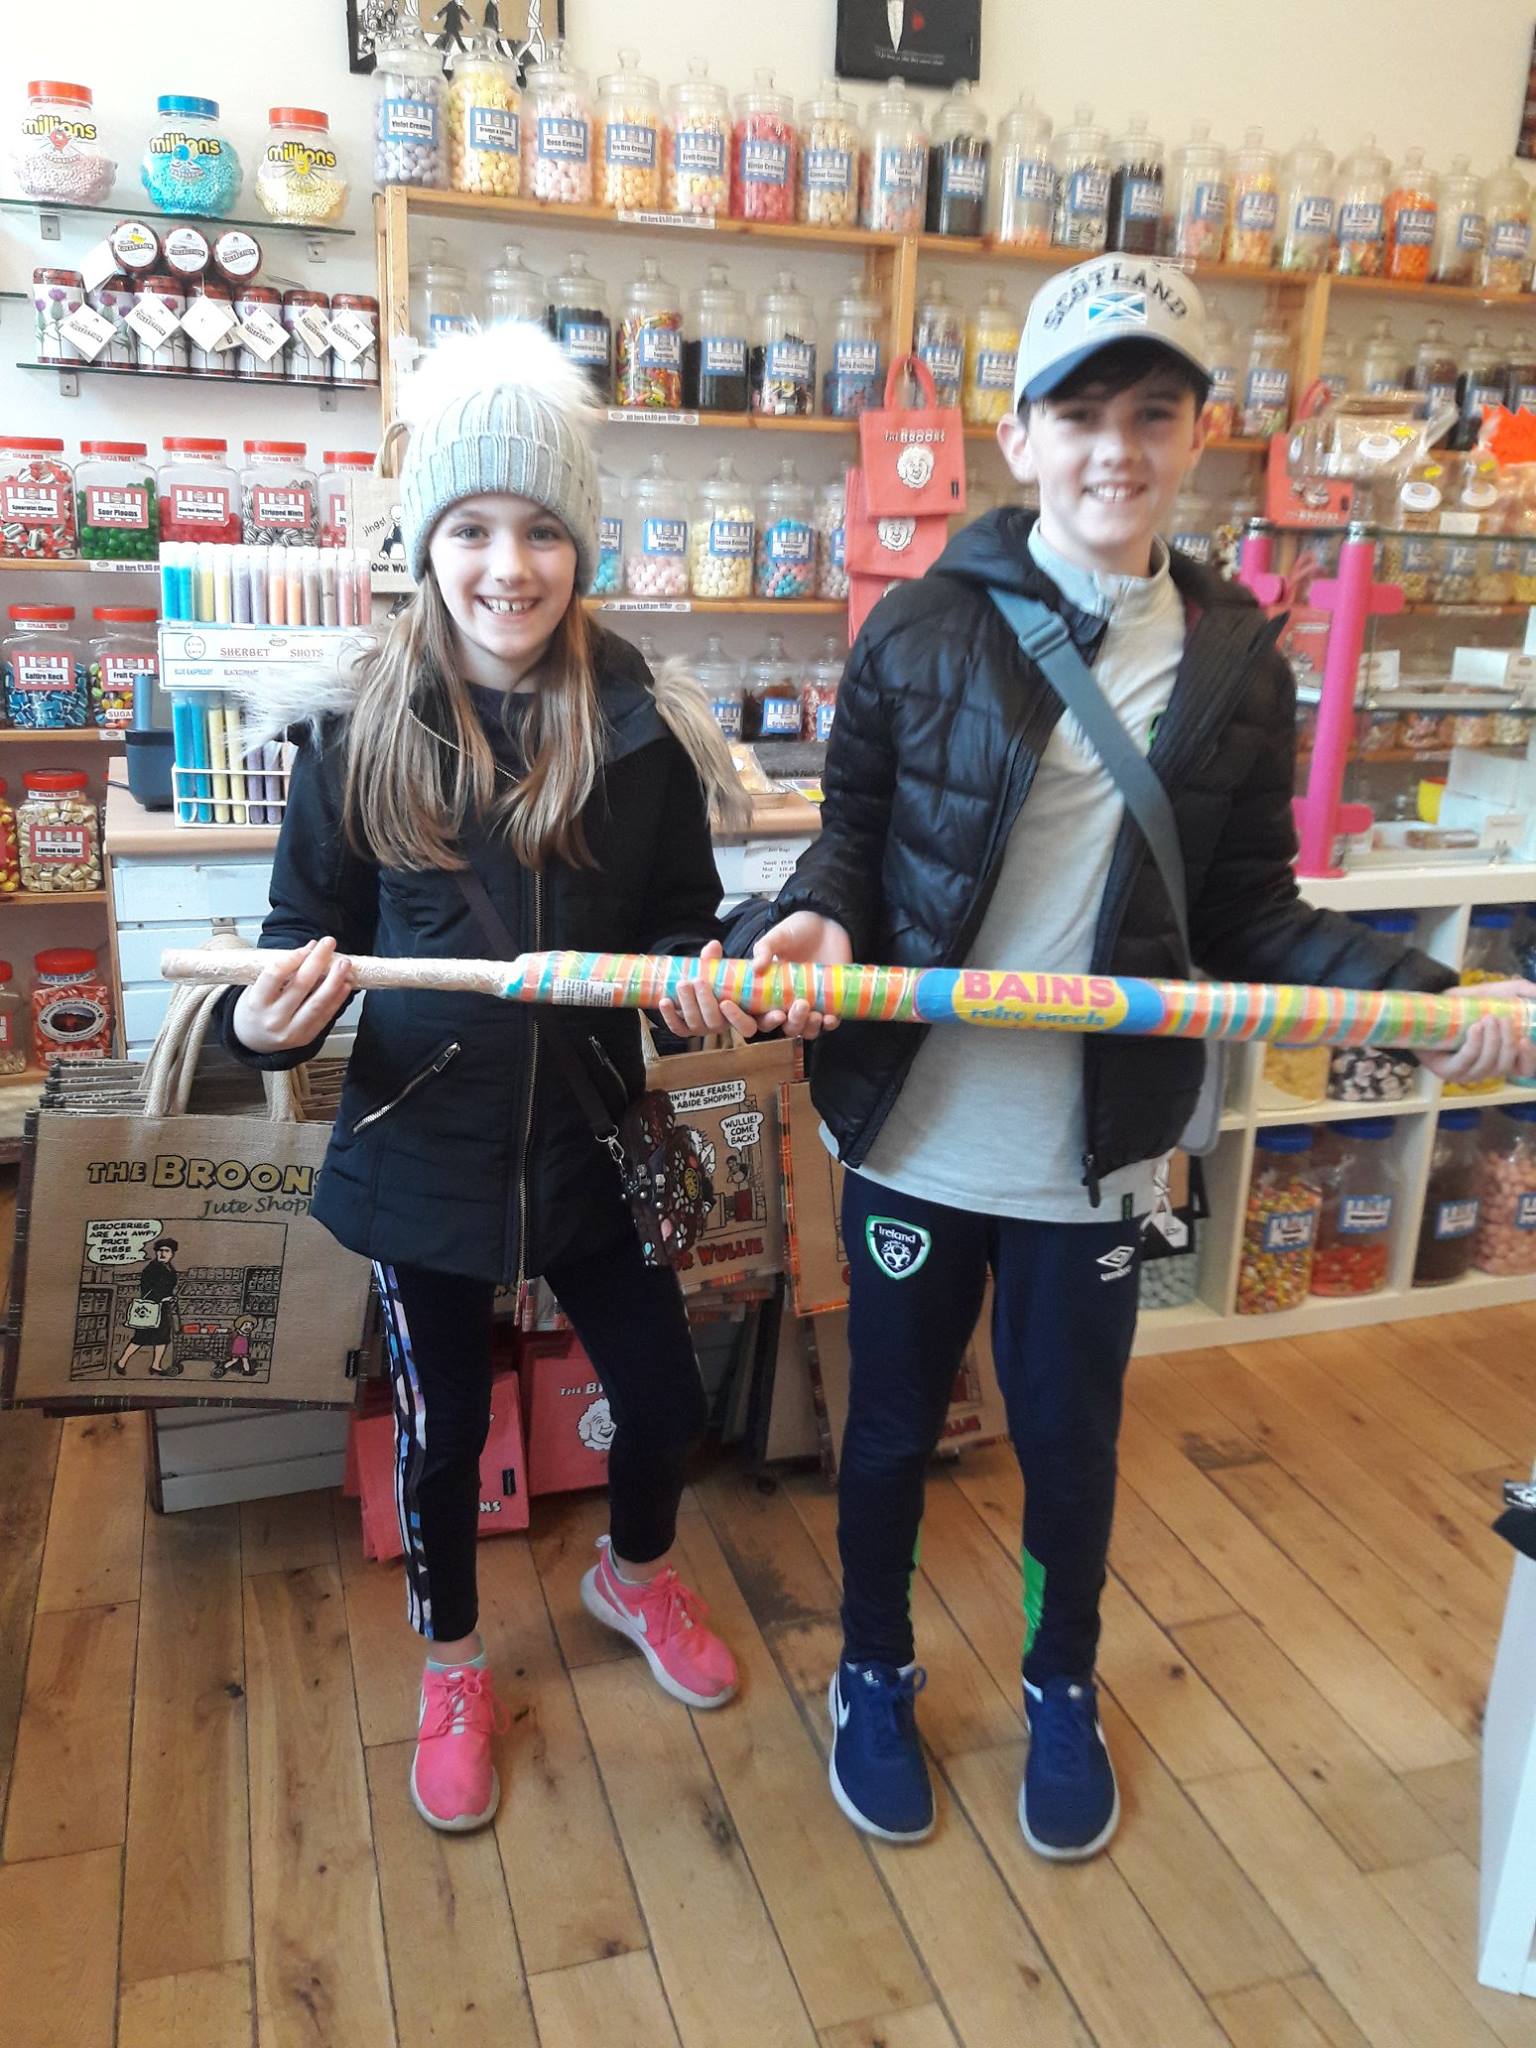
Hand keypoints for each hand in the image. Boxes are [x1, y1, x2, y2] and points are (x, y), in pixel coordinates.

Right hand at [231, 937, 354, 1055]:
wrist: (253, 1039)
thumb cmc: (255, 1008)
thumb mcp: (256, 987)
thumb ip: (282, 971)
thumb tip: (311, 949)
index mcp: (257, 1002)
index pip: (276, 974)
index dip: (294, 957)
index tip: (308, 947)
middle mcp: (273, 1018)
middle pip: (301, 985)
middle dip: (318, 961)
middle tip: (328, 944)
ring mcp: (291, 1030)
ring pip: (317, 1003)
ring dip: (334, 980)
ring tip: (344, 964)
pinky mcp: (306, 1037)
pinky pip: (325, 1016)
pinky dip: (337, 998)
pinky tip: (344, 984)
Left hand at [657, 939, 760, 1041]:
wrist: (701, 986)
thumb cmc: (721, 979)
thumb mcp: (725, 969)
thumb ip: (719, 960)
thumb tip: (713, 945)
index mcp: (741, 1016)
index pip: (746, 1027)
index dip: (736, 1018)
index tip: (725, 1002)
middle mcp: (723, 1026)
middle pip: (715, 1023)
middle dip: (705, 1002)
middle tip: (698, 981)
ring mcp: (704, 1029)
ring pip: (695, 1024)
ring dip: (687, 1004)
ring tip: (682, 983)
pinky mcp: (687, 1029)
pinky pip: (678, 1028)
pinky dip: (669, 1015)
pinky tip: (665, 1001)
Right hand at [751, 912, 853, 1038]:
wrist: (828, 924)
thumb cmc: (798, 931)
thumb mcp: (778, 936)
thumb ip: (765, 949)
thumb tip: (756, 967)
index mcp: (770, 991)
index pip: (760, 1016)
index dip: (764, 1021)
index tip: (773, 1013)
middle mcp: (788, 1002)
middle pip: (785, 1027)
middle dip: (792, 1023)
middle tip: (799, 1005)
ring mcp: (811, 1004)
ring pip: (806, 1029)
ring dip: (809, 1027)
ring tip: (814, 1013)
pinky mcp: (831, 1003)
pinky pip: (829, 1023)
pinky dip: (829, 1025)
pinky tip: (830, 1017)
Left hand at [1419, 978, 1535, 1086]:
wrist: (1432, 1003)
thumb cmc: (1468, 1003)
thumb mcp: (1498, 994)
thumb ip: (1521, 991)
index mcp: (1503, 1055)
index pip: (1524, 1069)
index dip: (1529, 1059)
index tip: (1525, 1040)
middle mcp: (1487, 1068)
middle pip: (1505, 1066)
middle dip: (1507, 1043)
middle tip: (1503, 1019)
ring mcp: (1467, 1072)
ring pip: (1487, 1065)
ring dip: (1492, 1042)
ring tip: (1487, 1019)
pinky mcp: (1448, 1071)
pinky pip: (1466, 1062)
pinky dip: (1474, 1045)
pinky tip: (1475, 1028)